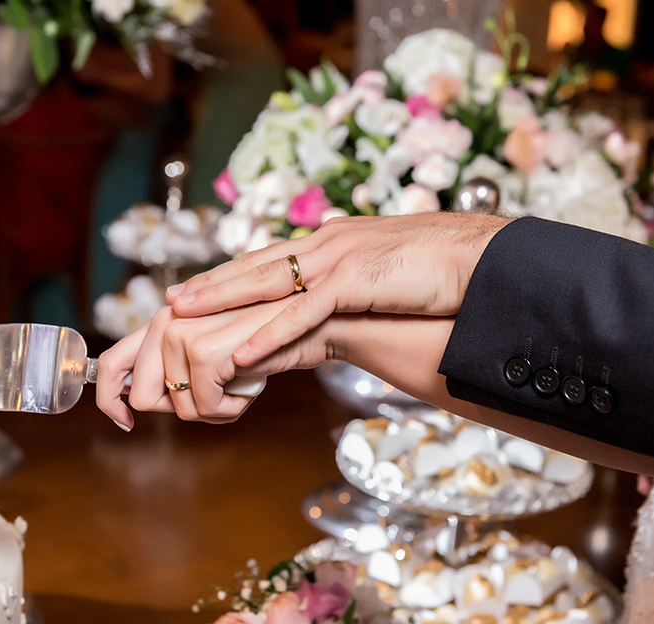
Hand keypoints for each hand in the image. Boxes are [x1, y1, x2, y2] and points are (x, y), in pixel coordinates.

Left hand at [96, 296, 338, 426]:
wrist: (306, 326)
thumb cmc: (261, 344)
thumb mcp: (210, 354)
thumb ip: (172, 368)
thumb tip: (135, 401)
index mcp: (162, 320)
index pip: (110, 364)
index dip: (109, 401)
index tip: (125, 423)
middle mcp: (165, 319)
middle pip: (143, 398)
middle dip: (182, 407)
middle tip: (215, 391)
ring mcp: (182, 332)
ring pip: (178, 408)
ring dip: (213, 407)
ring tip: (238, 381)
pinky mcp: (203, 351)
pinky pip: (203, 408)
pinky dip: (230, 407)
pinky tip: (248, 383)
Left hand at [166, 212, 507, 366]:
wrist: (482, 258)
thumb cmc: (438, 271)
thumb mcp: (383, 278)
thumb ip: (353, 288)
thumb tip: (337, 309)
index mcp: (333, 244)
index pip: (271, 260)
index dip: (230, 274)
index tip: (197, 287)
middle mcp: (328, 245)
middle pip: (256, 265)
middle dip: (211, 283)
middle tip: (171, 299)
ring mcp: (339, 260)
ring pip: (268, 283)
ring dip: (221, 299)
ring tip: (181, 315)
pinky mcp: (356, 282)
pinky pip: (304, 313)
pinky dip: (270, 332)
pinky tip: (240, 351)